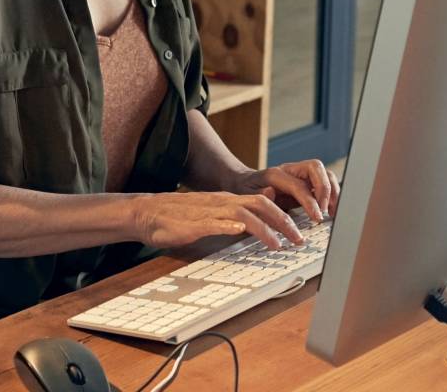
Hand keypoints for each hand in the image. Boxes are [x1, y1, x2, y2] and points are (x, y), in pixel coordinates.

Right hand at [131, 191, 305, 249]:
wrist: (147, 213)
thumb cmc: (178, 218)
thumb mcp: (211, 216)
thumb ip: (231, 219)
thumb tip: (252, 226)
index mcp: (228, 202)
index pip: (264, 202)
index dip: (285, 214)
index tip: (300, 230)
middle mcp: (222, 203)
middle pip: (261, 204)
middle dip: (284, 221)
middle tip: (299, 239)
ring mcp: (208, 212)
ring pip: (242, 213)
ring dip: (263, 228)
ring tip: (278, 244)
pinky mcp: (192, 223)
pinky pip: (213, 222)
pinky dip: (228, 225)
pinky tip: (239, 231)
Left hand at [228, 159, 339, 222]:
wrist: (244, 183)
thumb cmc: (245, 191)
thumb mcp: (245, 196)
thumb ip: (258, 196)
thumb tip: (270, 193)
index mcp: (276, 174)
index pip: (299, 184)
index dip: (310, 201)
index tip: (317, 217)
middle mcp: (291, 170)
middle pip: (316, 168)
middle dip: (325, 190)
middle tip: (326, 211)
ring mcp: (300, 174)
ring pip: (324, 173)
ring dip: (333, 191)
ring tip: (333, 212)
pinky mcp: (306, 182)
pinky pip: (325, 183)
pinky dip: (332, 195)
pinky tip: (332, 210)